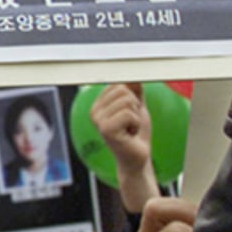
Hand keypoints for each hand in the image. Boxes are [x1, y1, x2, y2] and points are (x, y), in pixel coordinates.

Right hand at [88, 82, 158, 196]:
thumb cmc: (136, 134)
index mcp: (98, 104)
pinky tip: (130, 135)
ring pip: (127, 100)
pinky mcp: (105, 129)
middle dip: (135, 106)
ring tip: (130, 129)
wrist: (137, 158)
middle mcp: (94, 111)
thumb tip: (134, 73)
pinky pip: (129, 114)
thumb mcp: (137, 106)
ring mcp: (98, 120)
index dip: (132, 97)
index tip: (130, 114)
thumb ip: (134, 89)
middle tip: (131, 123)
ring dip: (136, 116)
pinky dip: (136, 124)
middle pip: (122, 89)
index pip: (119, 84)